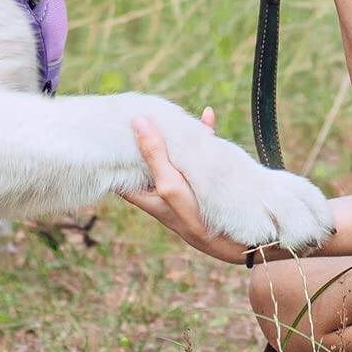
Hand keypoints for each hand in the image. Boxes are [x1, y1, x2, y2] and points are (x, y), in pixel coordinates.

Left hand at [125, 108, 250, 263]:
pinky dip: (204, 135)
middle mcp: (163, 190)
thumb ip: (154, 156)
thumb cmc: (198, 219)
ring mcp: (186, 184)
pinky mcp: (207, 180)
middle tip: (140, 110)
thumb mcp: (170, 186)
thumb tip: (138, 122)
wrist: (242, 241)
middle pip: (147, 158)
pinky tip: (208, 116)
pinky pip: (201, 153)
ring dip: (174, 133)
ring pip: (175, 153)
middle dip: (146, 137)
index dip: (114, 152)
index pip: (120, 172)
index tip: (110, 129)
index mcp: (146, 197)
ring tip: (171, 111)